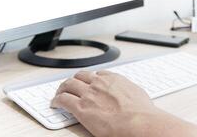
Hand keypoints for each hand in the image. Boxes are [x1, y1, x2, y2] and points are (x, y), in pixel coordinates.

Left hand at [51, 71, 196, 136]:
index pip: (97, 74)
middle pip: (81, 76)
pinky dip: (57, 100)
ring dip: (63, 88)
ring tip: (59, 92)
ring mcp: (89, 94)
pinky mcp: (81, 108)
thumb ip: (129, 91)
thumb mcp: (138, 95)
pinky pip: (63, 100)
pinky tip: (55, 103)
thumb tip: (132, 96)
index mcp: (114, 80)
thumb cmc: (141, 112)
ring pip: (69, 84)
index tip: (89, 81)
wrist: (137, 122)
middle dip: (74, 79)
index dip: (91, 78)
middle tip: (70, 84)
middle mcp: (99, 84)